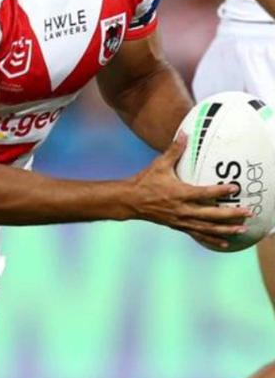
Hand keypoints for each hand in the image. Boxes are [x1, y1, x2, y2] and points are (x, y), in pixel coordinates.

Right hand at [127, 134, 250, 247]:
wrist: (130, 200)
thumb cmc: (145, 181)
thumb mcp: (159, 164)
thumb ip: (174, 150)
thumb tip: (185, 134)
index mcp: (179, 193)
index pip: (204, 193)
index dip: (220, 192)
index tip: (234, 189)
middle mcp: (182, 209)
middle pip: (210, 214)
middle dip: (230, 214)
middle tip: (247, 213)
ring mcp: (181, 220)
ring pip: (206, 227)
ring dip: (225, 229)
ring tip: (241, 229)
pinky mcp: (178, 226)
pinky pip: (198, 234)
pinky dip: (212, 239)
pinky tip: (225, 243)